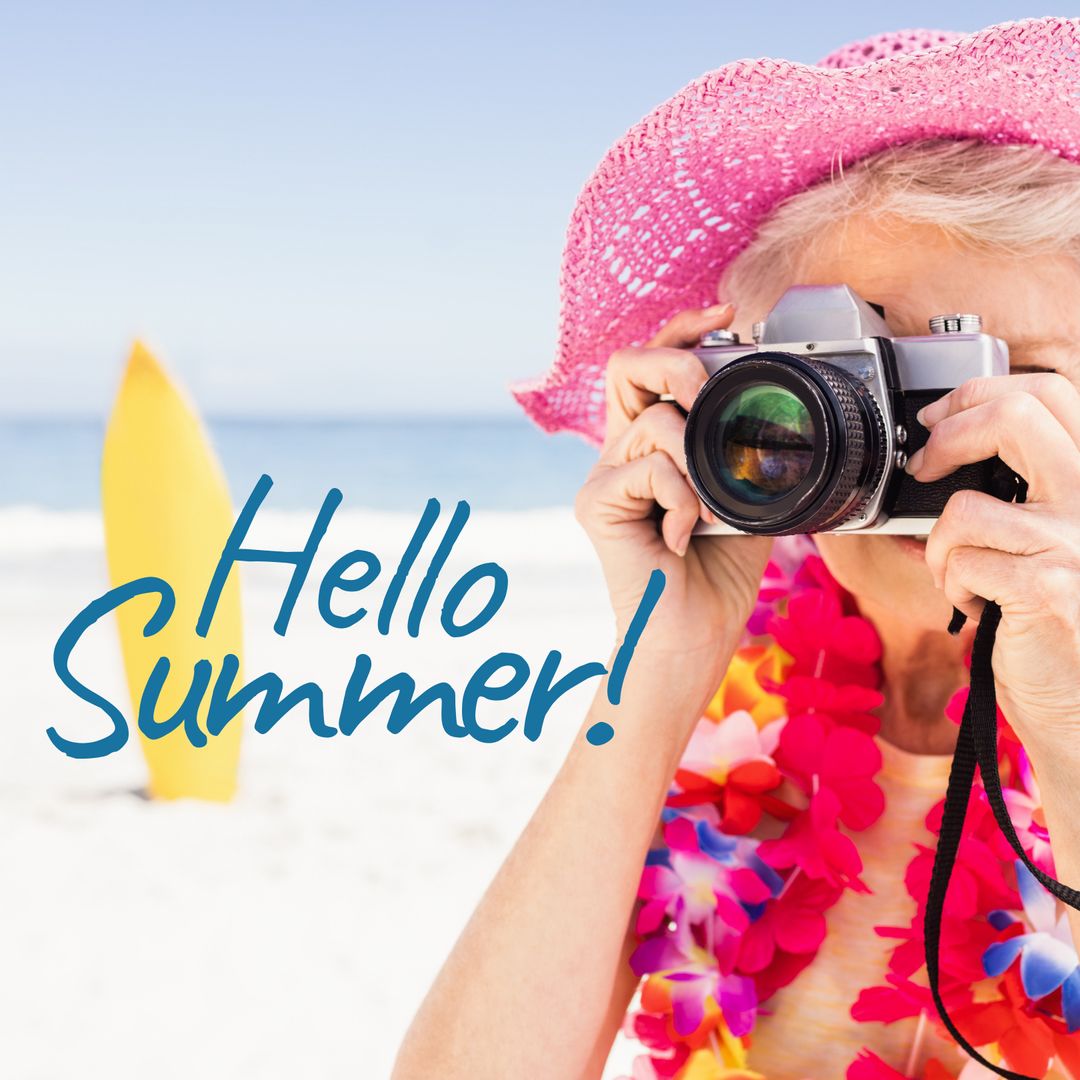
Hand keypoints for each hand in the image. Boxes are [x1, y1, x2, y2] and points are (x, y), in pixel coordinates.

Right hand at [575, 302, 773, 693]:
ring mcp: (605, 475)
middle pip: (627, 364)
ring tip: (711, 502)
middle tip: (710, 399)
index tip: (728, 317)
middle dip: (678, 364)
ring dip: (697, 455)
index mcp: (653, 441)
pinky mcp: (596, 504)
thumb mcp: (747, 492)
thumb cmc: (718, 570)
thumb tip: (773, 407)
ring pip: (653, 422)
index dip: (684, 329)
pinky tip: (685, 533)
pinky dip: (683, 497)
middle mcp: (622, 449)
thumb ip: (746, 448)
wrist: (692, 632)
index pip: (652, 363)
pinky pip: (648, 469)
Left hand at [908, 372, 1079, 756]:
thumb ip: (1022, 490)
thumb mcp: (1050, 537)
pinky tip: (980, 608)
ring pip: (965, 506)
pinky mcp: (1051, 585)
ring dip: (941, 546)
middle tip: (925, 466)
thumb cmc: (1060, 619)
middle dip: (947, 436)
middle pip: (1015, 416)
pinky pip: (960, 561)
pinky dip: (952, 586)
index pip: (1051, 393)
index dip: (979, 393)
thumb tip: (941, 444)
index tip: (938, 418)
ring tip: (963, 577)